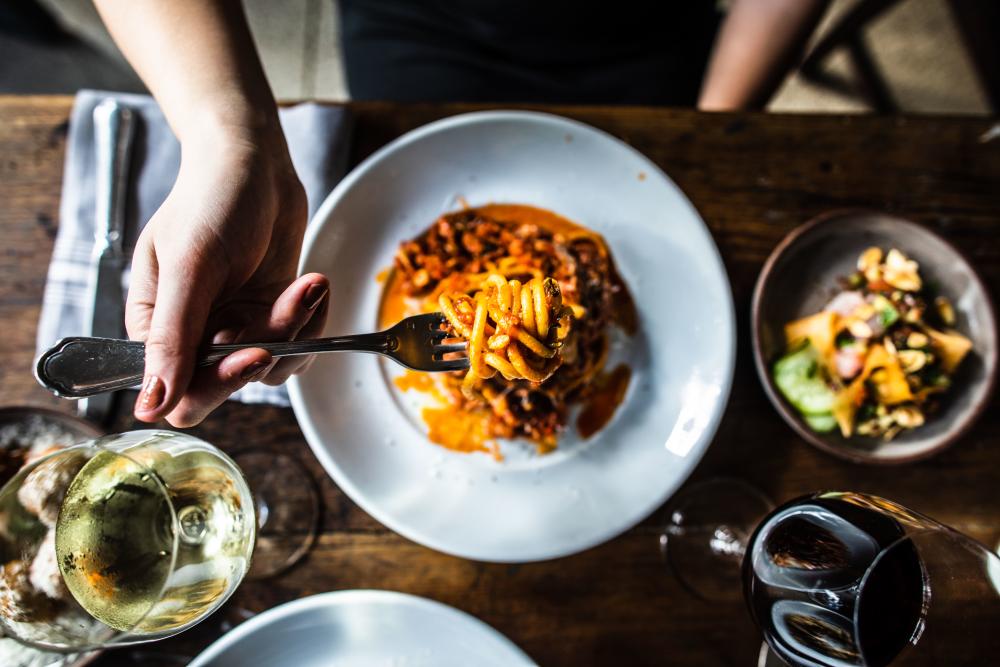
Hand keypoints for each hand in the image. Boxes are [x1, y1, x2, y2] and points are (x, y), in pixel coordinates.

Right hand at [126, 124, 327, 426]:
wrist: (255, 164)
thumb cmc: (212, 200)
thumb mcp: (190, 267)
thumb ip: (172, 338)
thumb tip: (150, 406)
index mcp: (156, 328)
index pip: (178, 393)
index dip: (215, 386)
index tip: (253, 353)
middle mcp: (195, 335)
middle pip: (228, 388)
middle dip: (266, 352)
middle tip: (289, 309)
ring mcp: (236, 327)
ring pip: (273, 368)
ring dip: (296, 327)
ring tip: (308, 283)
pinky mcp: (273, 316)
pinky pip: (298, 345)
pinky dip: (313, 319)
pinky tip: (314, 283)